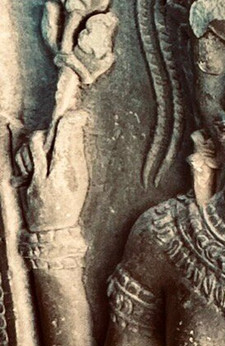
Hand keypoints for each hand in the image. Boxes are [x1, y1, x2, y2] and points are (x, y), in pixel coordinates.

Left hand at [13, 112, 89, 232]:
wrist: (52, 230)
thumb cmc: (71, 207)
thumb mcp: (80, 183)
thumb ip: (75, 160)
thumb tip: (73, 137)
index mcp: (64, 174)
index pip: (64, 140)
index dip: (69, 123)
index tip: (78, 115)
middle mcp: (46, 174)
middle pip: (40, 140)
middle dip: (51, 129)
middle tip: (63, 124)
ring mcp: (33, 178)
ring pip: (28, 148)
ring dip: (38, 140)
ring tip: (49, 141)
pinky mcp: (25, 182)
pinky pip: (22, 160)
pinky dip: (28, 152)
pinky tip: (35, 153)